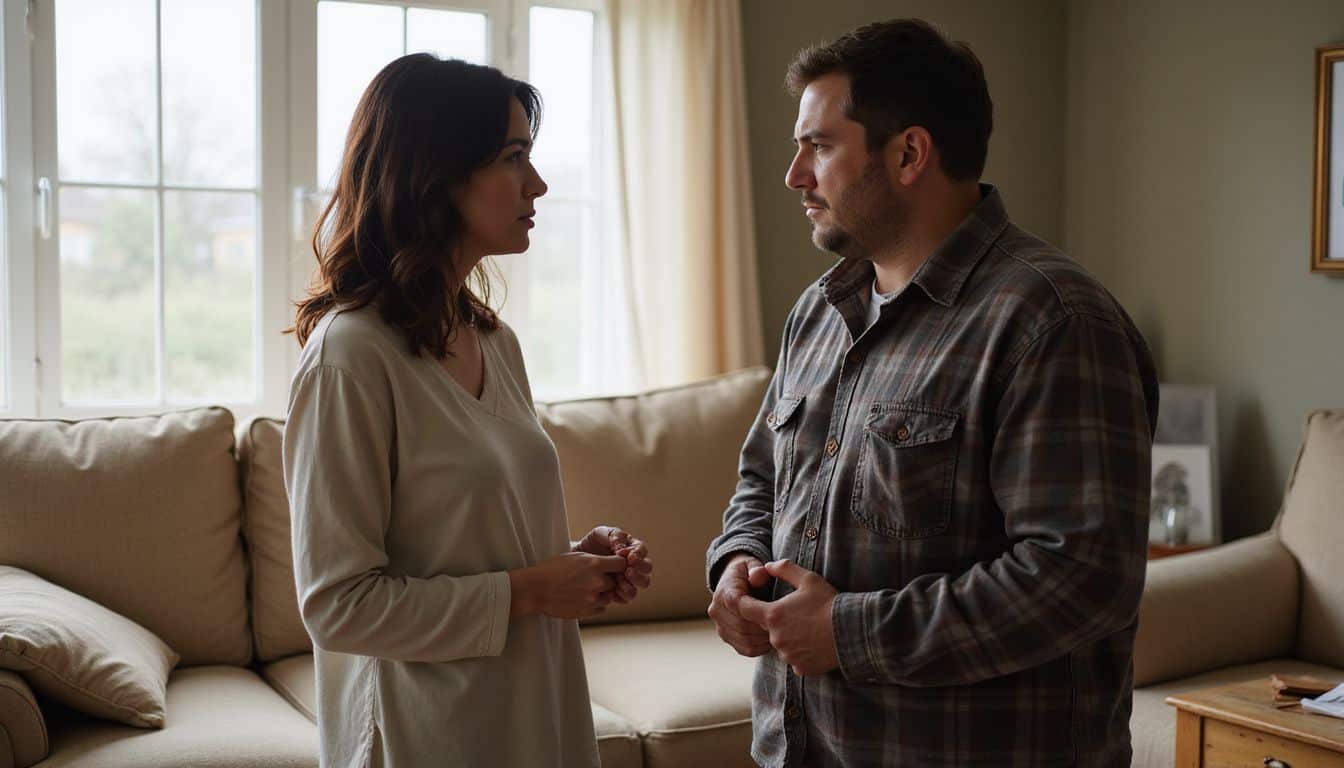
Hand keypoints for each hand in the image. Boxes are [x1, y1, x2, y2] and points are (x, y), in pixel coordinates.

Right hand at [509, 552, 627, 619]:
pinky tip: (582, 598)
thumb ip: (594, 560)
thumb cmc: (552, 569)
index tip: (615, 567)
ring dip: (602, 594)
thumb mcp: (574, 556)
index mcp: (594, 564)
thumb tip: (610, 561)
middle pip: (616, 581)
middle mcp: (597, 581)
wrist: (535, 589)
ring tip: (585, 590)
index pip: (622, 564)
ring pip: (609, 597)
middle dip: (609, 581)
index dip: (619, 565)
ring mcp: (593, 598)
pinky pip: (601, 608)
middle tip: (595, 579)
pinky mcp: (587, 612)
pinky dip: (596, 605)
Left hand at [574, 526, 653, 602]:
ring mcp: (629, 579)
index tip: (629, 557)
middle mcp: (635, 564)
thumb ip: (615, 537)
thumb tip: (623, 549)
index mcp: (633, 548)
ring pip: (641, 585)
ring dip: (633, 584)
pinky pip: (626, 597)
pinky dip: (622, 595)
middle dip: (639, 571)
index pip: (643, 550)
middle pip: (646, 569)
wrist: (576, 558)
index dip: (639, 554)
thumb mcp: (601, 534)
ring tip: (620, 582)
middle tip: (627, 571)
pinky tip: (612, 592)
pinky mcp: (620, 592)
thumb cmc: (592, 543)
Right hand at [708, 553, 774, 656]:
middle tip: (783, 625)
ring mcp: (720, 626)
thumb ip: (757, 569)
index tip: (777, 610)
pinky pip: (744, 649)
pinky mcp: (726, 637)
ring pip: (744, 640)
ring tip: (778, 632)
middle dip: (763, 627)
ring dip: (763, 639)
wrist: (735, 582)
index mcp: (723, 592)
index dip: (758, 611)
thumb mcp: (753, 565)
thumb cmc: (749, 573)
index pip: (738, 606)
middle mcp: (716, 611)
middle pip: (742, 626)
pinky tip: (771, 639)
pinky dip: (760, 647)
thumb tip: (759, 576)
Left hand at [737, 559, 839, 675]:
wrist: (851, 631)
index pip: (745, 609)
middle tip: (799, 614)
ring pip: (782, 644)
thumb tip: (767, 565)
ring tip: (811, 629)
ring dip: (790, 638)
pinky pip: (795, 659)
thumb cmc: (829, 603)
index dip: (745, 603)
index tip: (749, 600)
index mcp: (773, 615)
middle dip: (777, 621)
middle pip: (767, 628)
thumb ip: (784, 569)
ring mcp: (787, 655)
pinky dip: (802, 653)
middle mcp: (776, 638)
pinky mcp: (800, 668)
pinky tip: (816, 643)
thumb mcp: (808, 579)